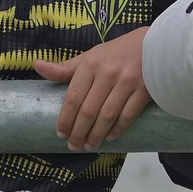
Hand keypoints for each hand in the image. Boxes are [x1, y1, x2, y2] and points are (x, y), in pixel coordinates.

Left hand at [35, 28, 151, 151]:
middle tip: (73, 145)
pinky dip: (117, 129)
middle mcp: (108, 73)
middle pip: (88, 110)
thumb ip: (65, 68)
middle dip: (78, 132)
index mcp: (91, 64)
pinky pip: (127, 115)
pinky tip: (109, 137)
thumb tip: (37, 65)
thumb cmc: (117, 53)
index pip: (73, 97)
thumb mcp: (90, 56)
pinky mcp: (144, 91)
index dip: (65, 119)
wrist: (155, 46)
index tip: (60, 134)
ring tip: (89, 145)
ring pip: (107, 116)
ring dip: (96, 135)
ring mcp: (127, 82)